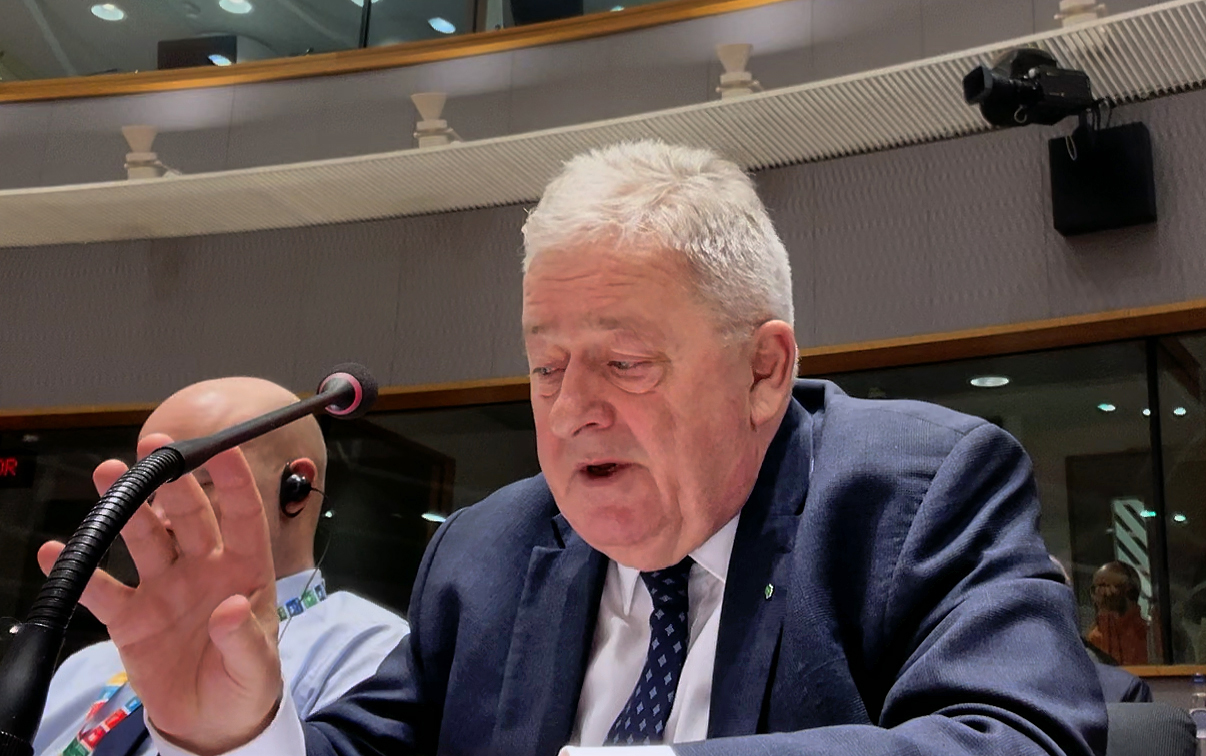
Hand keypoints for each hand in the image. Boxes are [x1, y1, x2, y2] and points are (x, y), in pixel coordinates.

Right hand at [38, 434, 282, 755]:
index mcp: (245, 571)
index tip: (223, 448)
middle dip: (172, 480)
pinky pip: (103, 588)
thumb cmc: (245, 685)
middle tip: (153, 448)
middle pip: (188, 515)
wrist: (211, 723)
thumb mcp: (257, 668)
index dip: (235, 481)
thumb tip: (232, 609)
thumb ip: (245, 639)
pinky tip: (56, 551)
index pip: (244, 516)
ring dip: (127, 507)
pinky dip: (80, 570)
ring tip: (107, 475)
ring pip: (144, 537)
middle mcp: (203, 569)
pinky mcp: (129, 617)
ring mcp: (164, 588)